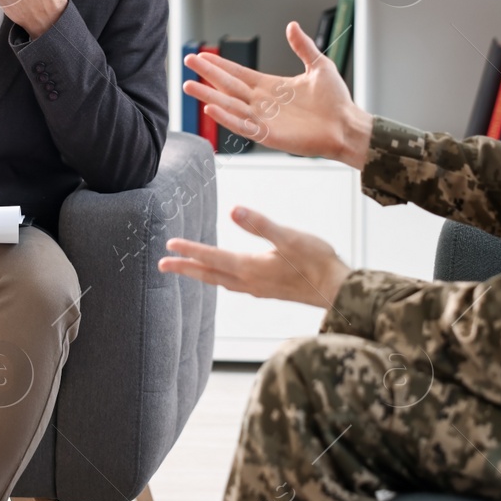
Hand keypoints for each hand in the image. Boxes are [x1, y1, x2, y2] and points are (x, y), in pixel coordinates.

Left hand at [159, 206, 350, 307]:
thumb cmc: (317, 262)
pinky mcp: (268, 290)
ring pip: (221, 281)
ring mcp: (258, 288)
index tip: (169, 245)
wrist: (337, 289)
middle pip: (209, 274)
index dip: (190, 250)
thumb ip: (260, 224)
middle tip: (163, 265)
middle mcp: (249, 281)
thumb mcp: (289, 237)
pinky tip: (225, 276)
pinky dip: (221, 279)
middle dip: (185, 268)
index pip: (212, 257)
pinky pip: (235, 285)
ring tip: (187, 269)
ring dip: (201, 274)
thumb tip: (234, 210)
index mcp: (250, 267)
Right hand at [184, 21, 372, 166]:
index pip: (239, 73)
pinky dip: (226, 118)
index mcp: (271, 86)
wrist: (347, 125)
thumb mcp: (319, 65)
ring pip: (229, 105)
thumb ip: (302, 46)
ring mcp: (264, 119)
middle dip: (207, 74)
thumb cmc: (336, 100)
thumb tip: (291, 25)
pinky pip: (242, 126)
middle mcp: (263, 102)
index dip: (220, 64)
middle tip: (187, 62)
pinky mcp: (269, 135)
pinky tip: (211, 107)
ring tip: (188, 86)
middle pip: (228, 86)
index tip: (203, 55)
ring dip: (208, 95)